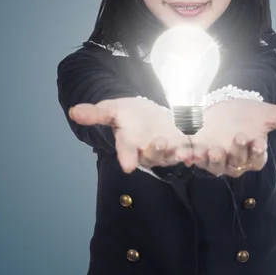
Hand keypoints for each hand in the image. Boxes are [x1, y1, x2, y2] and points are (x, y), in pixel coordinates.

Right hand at [68, 97, 191, 173]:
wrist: (149, 113)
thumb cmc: (128, 114)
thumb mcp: (112, 110)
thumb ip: (96, 113)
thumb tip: (73, 111)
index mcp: (129, 145)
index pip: (126, 153)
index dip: (127, 157)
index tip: (128, 164)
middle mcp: (147, 152)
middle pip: (152, 155)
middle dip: (156, 150)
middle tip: (159, 142)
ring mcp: (167, 152)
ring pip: (172, 156)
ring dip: (178, 154)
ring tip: (184, 150)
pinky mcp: (183, 147)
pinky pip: (190, 152)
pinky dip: (196, 153)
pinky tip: (202, 151)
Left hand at [187, 99, 275, 177]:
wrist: (223, 106)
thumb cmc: (249, 113)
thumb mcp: (271, 114)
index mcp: (254, 155)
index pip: (257, 159)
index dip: (256, 151)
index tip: (258, 139)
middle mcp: (235, 161)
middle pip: (236, 162)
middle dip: (236, 150)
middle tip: (238, 136)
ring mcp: (216, 158)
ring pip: (215, 164)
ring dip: (212, 158)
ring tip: (210, 148)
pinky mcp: (198, 153)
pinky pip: (194, 159)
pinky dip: (189, 157)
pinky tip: (184, 153)